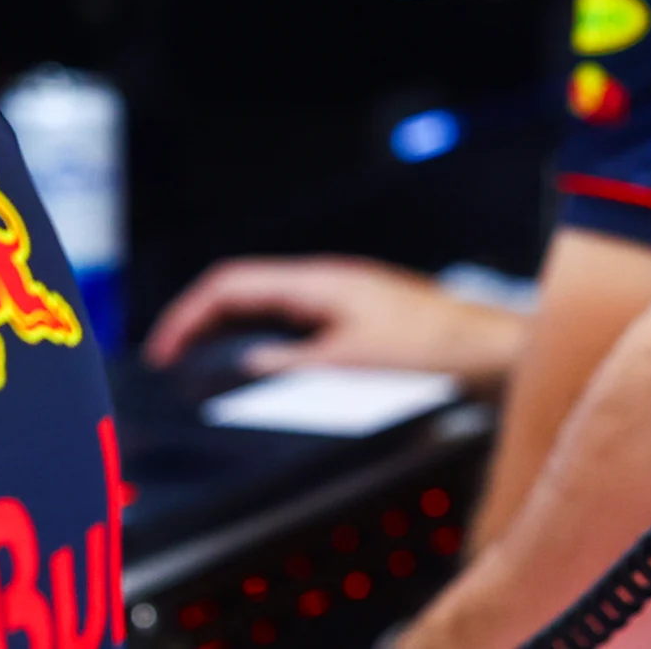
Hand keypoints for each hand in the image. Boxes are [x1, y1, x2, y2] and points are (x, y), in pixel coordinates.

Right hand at [142, 256, 528, 387]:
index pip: (229, 284)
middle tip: (170, 360)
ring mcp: (339, 298)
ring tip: (202, 366)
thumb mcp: (346, 364)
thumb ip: (288, 362)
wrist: (488, 353)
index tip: (163, 351)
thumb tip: (241, 363)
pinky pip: (291, 322)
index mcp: (316, 282)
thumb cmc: (431, 350)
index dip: (187, 315)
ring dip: (228, 330)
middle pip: (242, 291)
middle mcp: (324, 282)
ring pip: (265, 306)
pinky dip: (261, 340)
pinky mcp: (354, 317)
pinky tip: (260, 368)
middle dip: (198, 321)